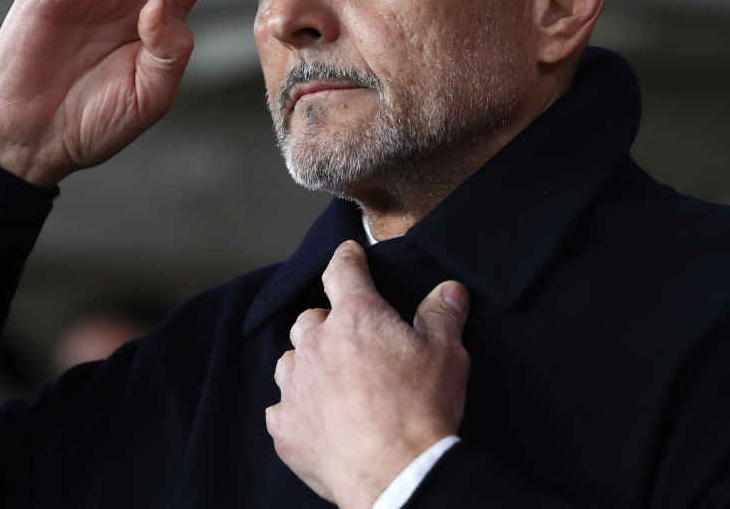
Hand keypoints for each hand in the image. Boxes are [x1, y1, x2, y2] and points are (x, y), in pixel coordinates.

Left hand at [266, 241, 470, 508]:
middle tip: (353, 344)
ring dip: (308, 365)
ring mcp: (295, 386)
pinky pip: (280, 409)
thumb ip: (443, 315)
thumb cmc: (423, 409)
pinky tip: (316, 420)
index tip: (348, 255)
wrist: (399, 475)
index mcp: (356, 317)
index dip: (347, 258)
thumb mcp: (446, 354)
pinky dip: (295, 410)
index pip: (343, 271)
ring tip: (332, 383)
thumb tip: (449, 289)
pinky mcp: (285, 427)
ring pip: (290, 361)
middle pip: (310, 319)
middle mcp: (317, 343)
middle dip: (328, 325)